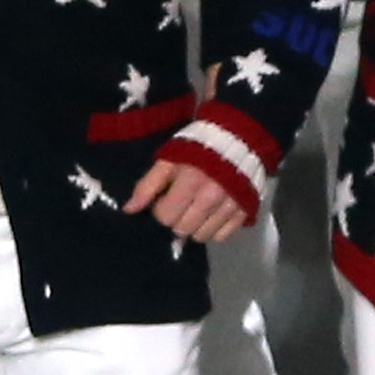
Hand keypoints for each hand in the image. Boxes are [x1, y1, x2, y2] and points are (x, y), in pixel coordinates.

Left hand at [124, 151, 256, 243]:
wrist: (241, 138)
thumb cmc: (198, 148)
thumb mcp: (169, 159)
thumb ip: (148, 184)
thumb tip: (129, 210)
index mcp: (190, 182)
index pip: (165, 216)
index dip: (161, 209)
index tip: (166, 199)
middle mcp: (211, 197)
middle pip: (182, 229)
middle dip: (176, 220)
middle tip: (181, 206)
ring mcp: (231, 206)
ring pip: (202, 236)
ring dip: (194, 227)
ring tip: (196, 211)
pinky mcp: (245, 211)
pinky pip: (223, 236)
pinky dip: (214, 230)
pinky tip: (212, 216)